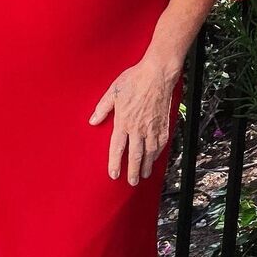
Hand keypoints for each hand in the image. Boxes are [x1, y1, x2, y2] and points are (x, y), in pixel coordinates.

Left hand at [88, 56, 176, 185]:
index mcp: (123, 121)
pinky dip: (157, 154)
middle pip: (135, 155)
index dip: (115, 163)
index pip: (117, 148)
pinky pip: (160, 144)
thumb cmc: (134, 80)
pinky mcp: (163, 125)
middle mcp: (138, 128)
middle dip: (132, 171)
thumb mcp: (113, 92)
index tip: (114, 174)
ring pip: (149, 153)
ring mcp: (152, 127)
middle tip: (131, 182)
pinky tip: (154, 159)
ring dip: (145, 166)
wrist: (157, 74)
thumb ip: (102, 108)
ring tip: (142, 175)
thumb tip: (92, 121)